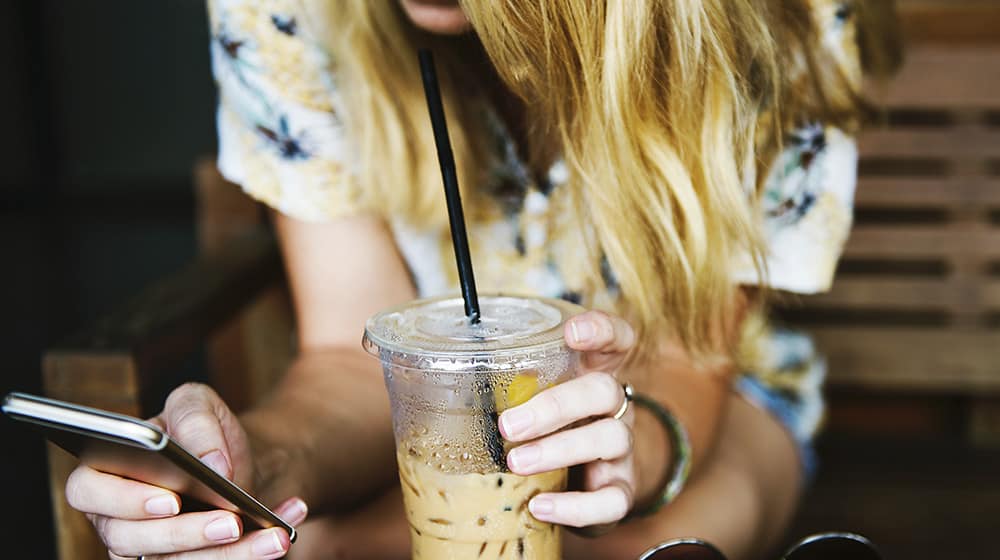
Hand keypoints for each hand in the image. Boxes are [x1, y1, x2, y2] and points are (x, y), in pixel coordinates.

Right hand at [65, 383, 308, 558]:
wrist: (238, 462)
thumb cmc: (204, 433)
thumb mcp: (198, 404)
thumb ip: (196, 421)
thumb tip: (212, 464)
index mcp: (105, 472)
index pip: (87, 491)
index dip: (123, 499)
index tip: (171, 499)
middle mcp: (118, 519)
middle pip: (131, 540)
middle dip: (185, 533)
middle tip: (230, 522)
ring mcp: (149, 550)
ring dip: (231, 554)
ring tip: (275, 536)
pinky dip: (253, 552)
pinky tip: (283, 532)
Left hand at [498, 310, 636, 531]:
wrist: (586, 483)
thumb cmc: (547, 429)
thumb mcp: (530, 400)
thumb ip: (498, 385)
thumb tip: (411, 376)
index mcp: (592, 374)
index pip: (615, 339)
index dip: (601, 330)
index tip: (571, 332)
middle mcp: (613, 407)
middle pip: (603, 390)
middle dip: (555, 405)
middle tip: (508, 424)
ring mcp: (621, 450)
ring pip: (610, 439)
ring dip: (559, 450)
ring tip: (516, 463)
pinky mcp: (620, 490)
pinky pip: (612, 500)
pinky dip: (575, 505)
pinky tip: (540, 506)